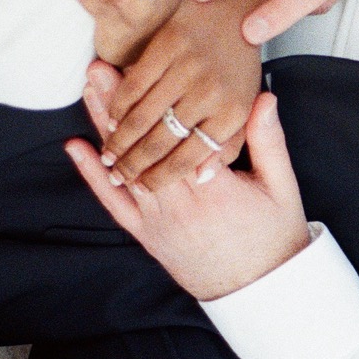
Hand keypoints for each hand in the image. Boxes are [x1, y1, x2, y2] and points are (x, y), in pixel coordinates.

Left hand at [66, 92, 309, 301]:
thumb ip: (269, 141)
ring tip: (89, 91)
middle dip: (118, 103)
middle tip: (99, 69)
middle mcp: (179, 204)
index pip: (175, 135)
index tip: (139, 68)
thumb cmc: (273, 237)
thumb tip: (263, 98)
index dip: (153, 100)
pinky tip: (76, 148)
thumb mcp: (282, 186)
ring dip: (103, 127)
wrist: (260, 290)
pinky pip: (114, 204)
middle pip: (142, 145)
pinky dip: (93, 176)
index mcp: (214, 189)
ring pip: (124, 166)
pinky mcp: (147, 234)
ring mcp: (159, 221)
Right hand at [83, 0, 263, 188]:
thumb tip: (201, 178)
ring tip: (109, 155)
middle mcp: (210, 93)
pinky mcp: (167, 46)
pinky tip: (110, 119)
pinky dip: (117, 105)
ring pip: (142, 117)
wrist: (239, 8)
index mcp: (233, 113)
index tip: (145, 188)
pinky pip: (133, 85)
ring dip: (120, 140)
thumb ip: (228, 144)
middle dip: (135, 165)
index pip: (191, 157)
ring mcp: (187, 69)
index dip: (163, 177)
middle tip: (119, 177)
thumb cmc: (239, 64)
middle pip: (162, 141)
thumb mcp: (246, 107)